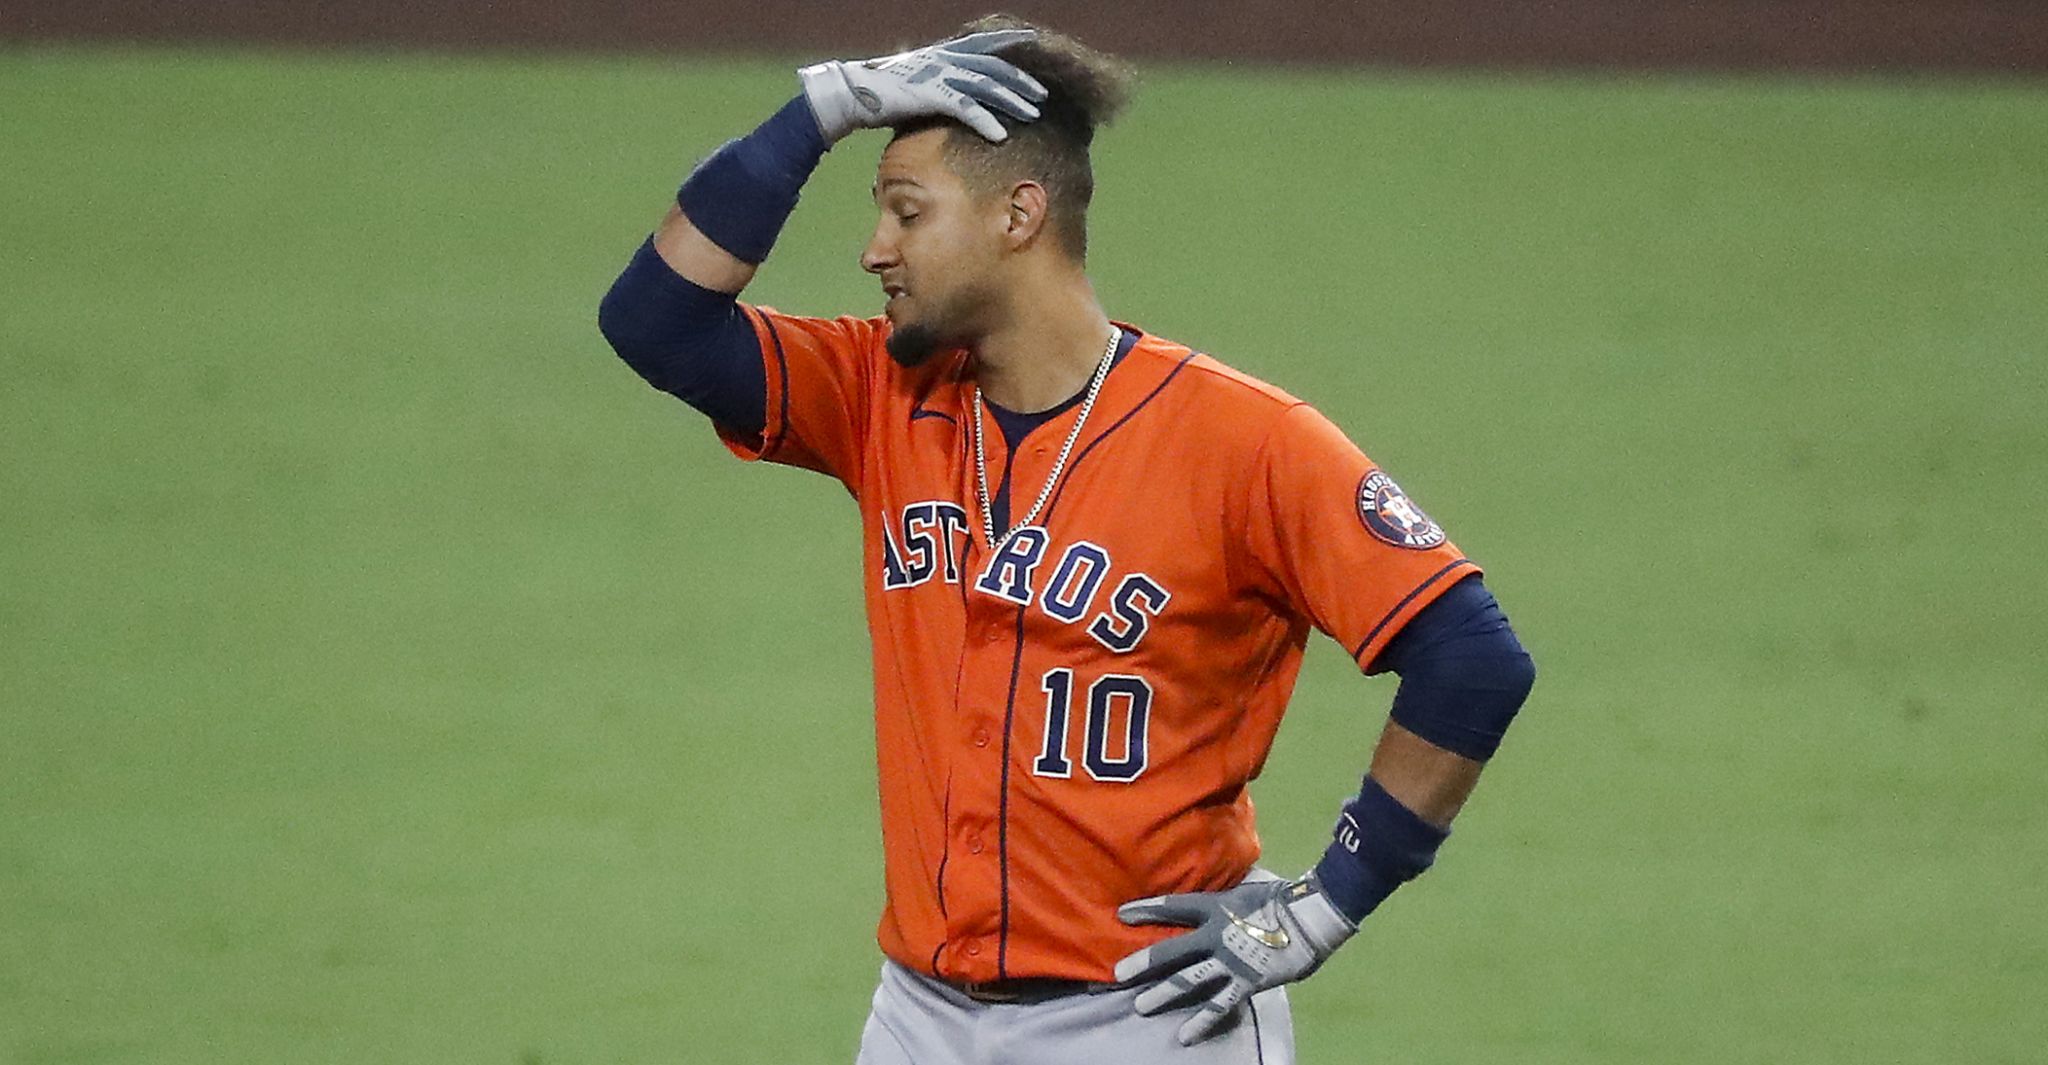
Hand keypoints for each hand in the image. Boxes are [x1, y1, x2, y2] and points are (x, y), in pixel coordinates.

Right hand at [798, 30, 1048, 144]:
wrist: (852, 95)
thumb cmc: (880, 93)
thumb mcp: (913, 80)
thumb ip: (935, 82)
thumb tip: (947, 92)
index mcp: (941, 53)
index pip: (982, 43)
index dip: (1008, 41)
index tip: (1032, 41)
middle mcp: (943, 60)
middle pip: (993, 66)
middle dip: (1020, 80)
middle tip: (1043, 95)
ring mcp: (937, 75)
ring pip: (986, 86)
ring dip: (1012, 100)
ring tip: (1034, 114)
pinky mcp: (930, 95)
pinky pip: (966, 109)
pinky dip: (986, 121)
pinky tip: (1001, 135)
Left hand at [1114, 871, 1357, 1044]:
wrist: (1313, 915)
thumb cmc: (1285, 894)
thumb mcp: (1249, 885)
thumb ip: (1229, 891)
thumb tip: (1221, 879)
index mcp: (1216, 907)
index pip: (1173, 906)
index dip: (1146, 910)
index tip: (1122, 914)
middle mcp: (1215, 936)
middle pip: (1172, 951)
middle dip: (1143, 963)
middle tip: (1118, 973)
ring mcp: (1229, 962)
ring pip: (1188, 981)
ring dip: (1163, 994)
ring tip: (1140, 1007)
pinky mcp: (1246, 982)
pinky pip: (1220, 1005)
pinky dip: (1202, 1021)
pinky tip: (1184, 1036)